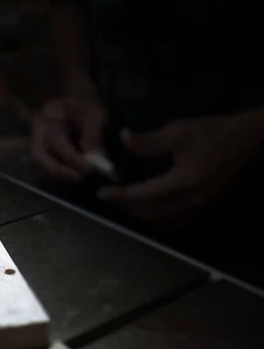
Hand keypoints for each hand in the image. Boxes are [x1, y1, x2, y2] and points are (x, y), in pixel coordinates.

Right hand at [30, 81, 107, 181]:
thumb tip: (95, 159)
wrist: (77, 100)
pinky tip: (73, 174)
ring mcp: (36, 143)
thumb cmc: (85, 104)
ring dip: (58, 175)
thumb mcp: (94, 114)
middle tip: (80, 177)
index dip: (71, 157)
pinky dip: (57, 175)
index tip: (90, 167)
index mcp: (46, 117)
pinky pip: (43, 170)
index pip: (54, 140)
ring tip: (79, 176)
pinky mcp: (42, 153)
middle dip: (58, 170)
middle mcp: (36, 131)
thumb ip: (93, 135)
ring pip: (38, 166)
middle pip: (38, 156)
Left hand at [98, 111, 263, 222]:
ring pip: (163, 217)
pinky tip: (147, 204)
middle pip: (151, 212)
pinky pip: (175, 216)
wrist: (246, 138)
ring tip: (124, 200)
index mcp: (183, 181)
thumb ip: (148, 140)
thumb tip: (123, 138)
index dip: (121, 195)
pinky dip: (157, 213)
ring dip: (141, 212)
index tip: (102, 193)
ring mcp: (199, 204)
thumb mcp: (178, 131)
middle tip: (110, 196)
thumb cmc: (211, 132)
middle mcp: (191, 199)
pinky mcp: (204, 203)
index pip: (144, 194)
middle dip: (127, 206)